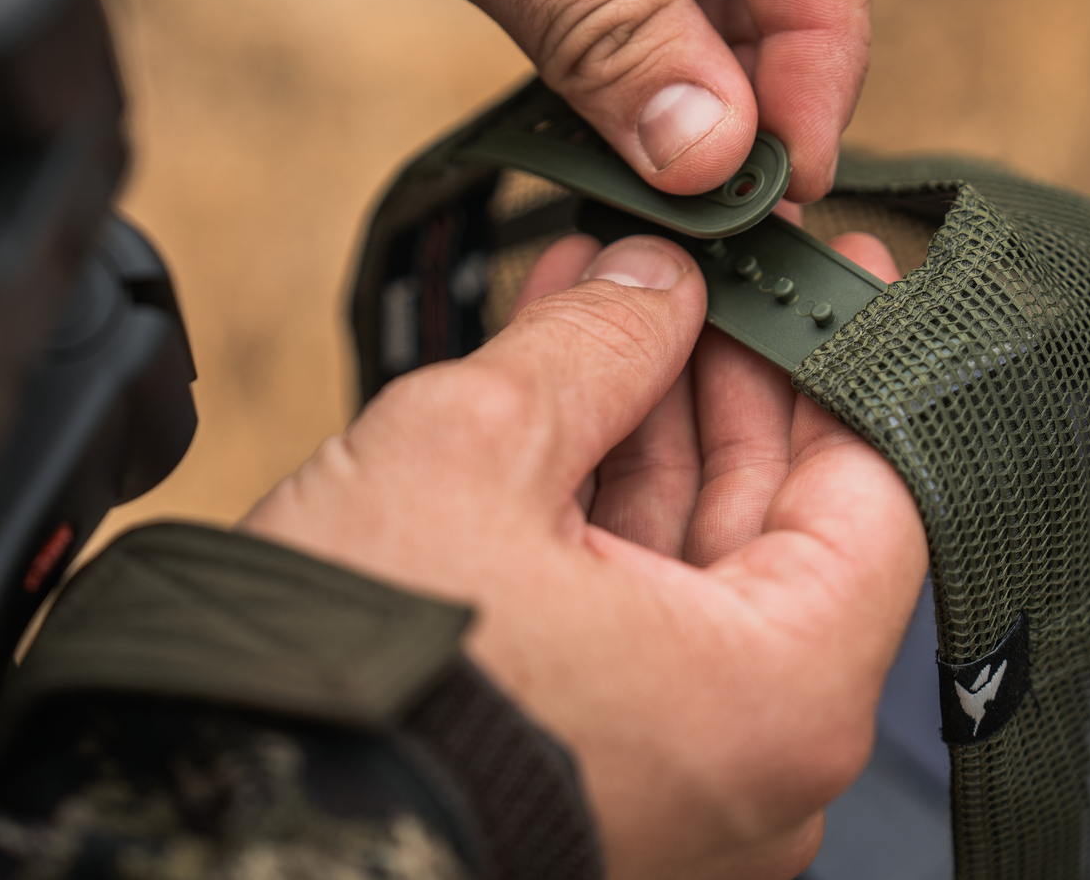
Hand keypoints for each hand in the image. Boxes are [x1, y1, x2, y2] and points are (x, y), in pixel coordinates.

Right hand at [240, 230, 926, 879]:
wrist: (211, 821)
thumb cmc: (354, 675)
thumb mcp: (478, 446)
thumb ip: (597, 346)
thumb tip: (653, 281)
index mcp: (774, 697)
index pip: (877, 493)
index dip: (848, 360)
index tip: (824, 272)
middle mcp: (750, 766)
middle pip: (777, 527)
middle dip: (715, 375)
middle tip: (683, 268)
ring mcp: (671, 784)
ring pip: (688, 568)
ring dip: (639, 423)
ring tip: (592, 298)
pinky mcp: (589, 776)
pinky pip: (626, 621)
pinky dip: (593, 508)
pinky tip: (549, 392)